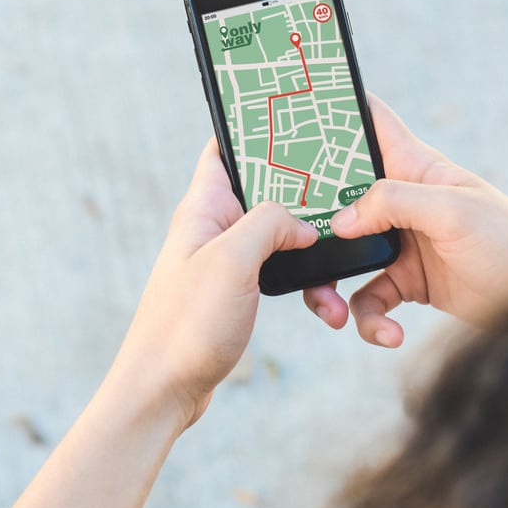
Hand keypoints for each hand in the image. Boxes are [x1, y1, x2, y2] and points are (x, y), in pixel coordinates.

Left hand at [108, 140, 317, 429]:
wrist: (163, 390)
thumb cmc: (186, 325)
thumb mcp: (232, 261)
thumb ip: (269, 224)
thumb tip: (302, 223)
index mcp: (203, 208)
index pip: (226, 148)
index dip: (256, 128)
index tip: (297, 117)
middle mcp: (213, 228)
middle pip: (266, 190)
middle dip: (305, 192)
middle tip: (344, 191)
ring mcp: (225, 261)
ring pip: (280, 237)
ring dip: (311, 250)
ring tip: (339, 267)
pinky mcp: (236, 293)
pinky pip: (279, 274)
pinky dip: (305, 285)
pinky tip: (325, 305)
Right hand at [304, 94, 507, 345]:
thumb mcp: (454, 212)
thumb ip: (394, 203)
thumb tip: (339, 220)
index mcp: (416, 168)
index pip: (371, 124)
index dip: (335, 111)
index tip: (293, 110)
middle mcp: (403, 202)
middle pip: (339, 198)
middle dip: (311, 219)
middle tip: (288, 241)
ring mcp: (402, 243)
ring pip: (343, 257)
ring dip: (330, 287)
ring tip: (333, 314)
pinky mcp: (408, 284)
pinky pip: (369, 300)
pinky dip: (370, 320)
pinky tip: (389, 334)